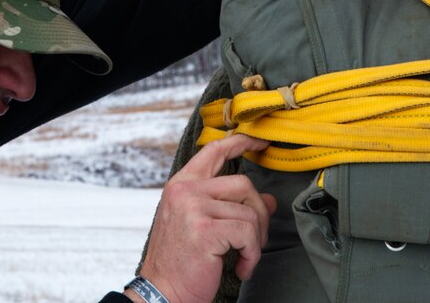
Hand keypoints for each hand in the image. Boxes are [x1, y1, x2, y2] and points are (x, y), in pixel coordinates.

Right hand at [132, 134, 276, 302]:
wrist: (161, 293)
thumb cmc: (180, 262)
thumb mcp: (201, 225)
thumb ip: (228, 206)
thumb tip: (268, 199)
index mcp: (181, 185)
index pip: (214, 151)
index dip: (241, 142)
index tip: (260, 141)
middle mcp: (185, 191)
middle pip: (243, 183)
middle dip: (259, 213)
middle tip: (256, 239)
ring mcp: (193, 208)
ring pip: (249, 211)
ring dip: (255, 240)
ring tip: (244, 258)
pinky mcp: (205, 229)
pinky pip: (247, 233)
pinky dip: (251, 254)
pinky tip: (240, 267)